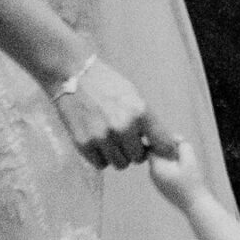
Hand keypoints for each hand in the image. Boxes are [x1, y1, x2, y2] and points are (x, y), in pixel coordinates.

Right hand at [50, 53, 178, 170]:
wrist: (72, 75)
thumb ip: (148, 120)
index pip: (163, 143)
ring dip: (117, 155)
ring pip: (120, 164)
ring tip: (110, 138)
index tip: (160, 149)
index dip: (163, 149)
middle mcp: (122, 126)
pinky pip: (101, 164)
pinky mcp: (84, 144)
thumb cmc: (106, 83)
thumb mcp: (134, 96)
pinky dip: (101, 157)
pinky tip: (97, 142)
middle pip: (138, 158)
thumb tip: (168, 145)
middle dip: (134, 150)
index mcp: (139, 112)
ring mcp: (102, 137)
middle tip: (125, 138)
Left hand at [148, 139, 205, 210]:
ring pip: (160, 164)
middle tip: (181, 152)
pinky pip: (164, 173)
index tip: (174, 144)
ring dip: (170, 160)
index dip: (161, 142)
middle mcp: (153, 175)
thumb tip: (175, 138)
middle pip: (155, 155)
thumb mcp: (190, 160)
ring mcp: (157, 183)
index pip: (151, 148)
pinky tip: (183, 173)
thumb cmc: (193, 183)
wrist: (195, 205)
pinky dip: (172, 169)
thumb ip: (183, 145)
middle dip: (167, 151)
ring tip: (183, 163)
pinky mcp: (163, 188)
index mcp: (156, 168)